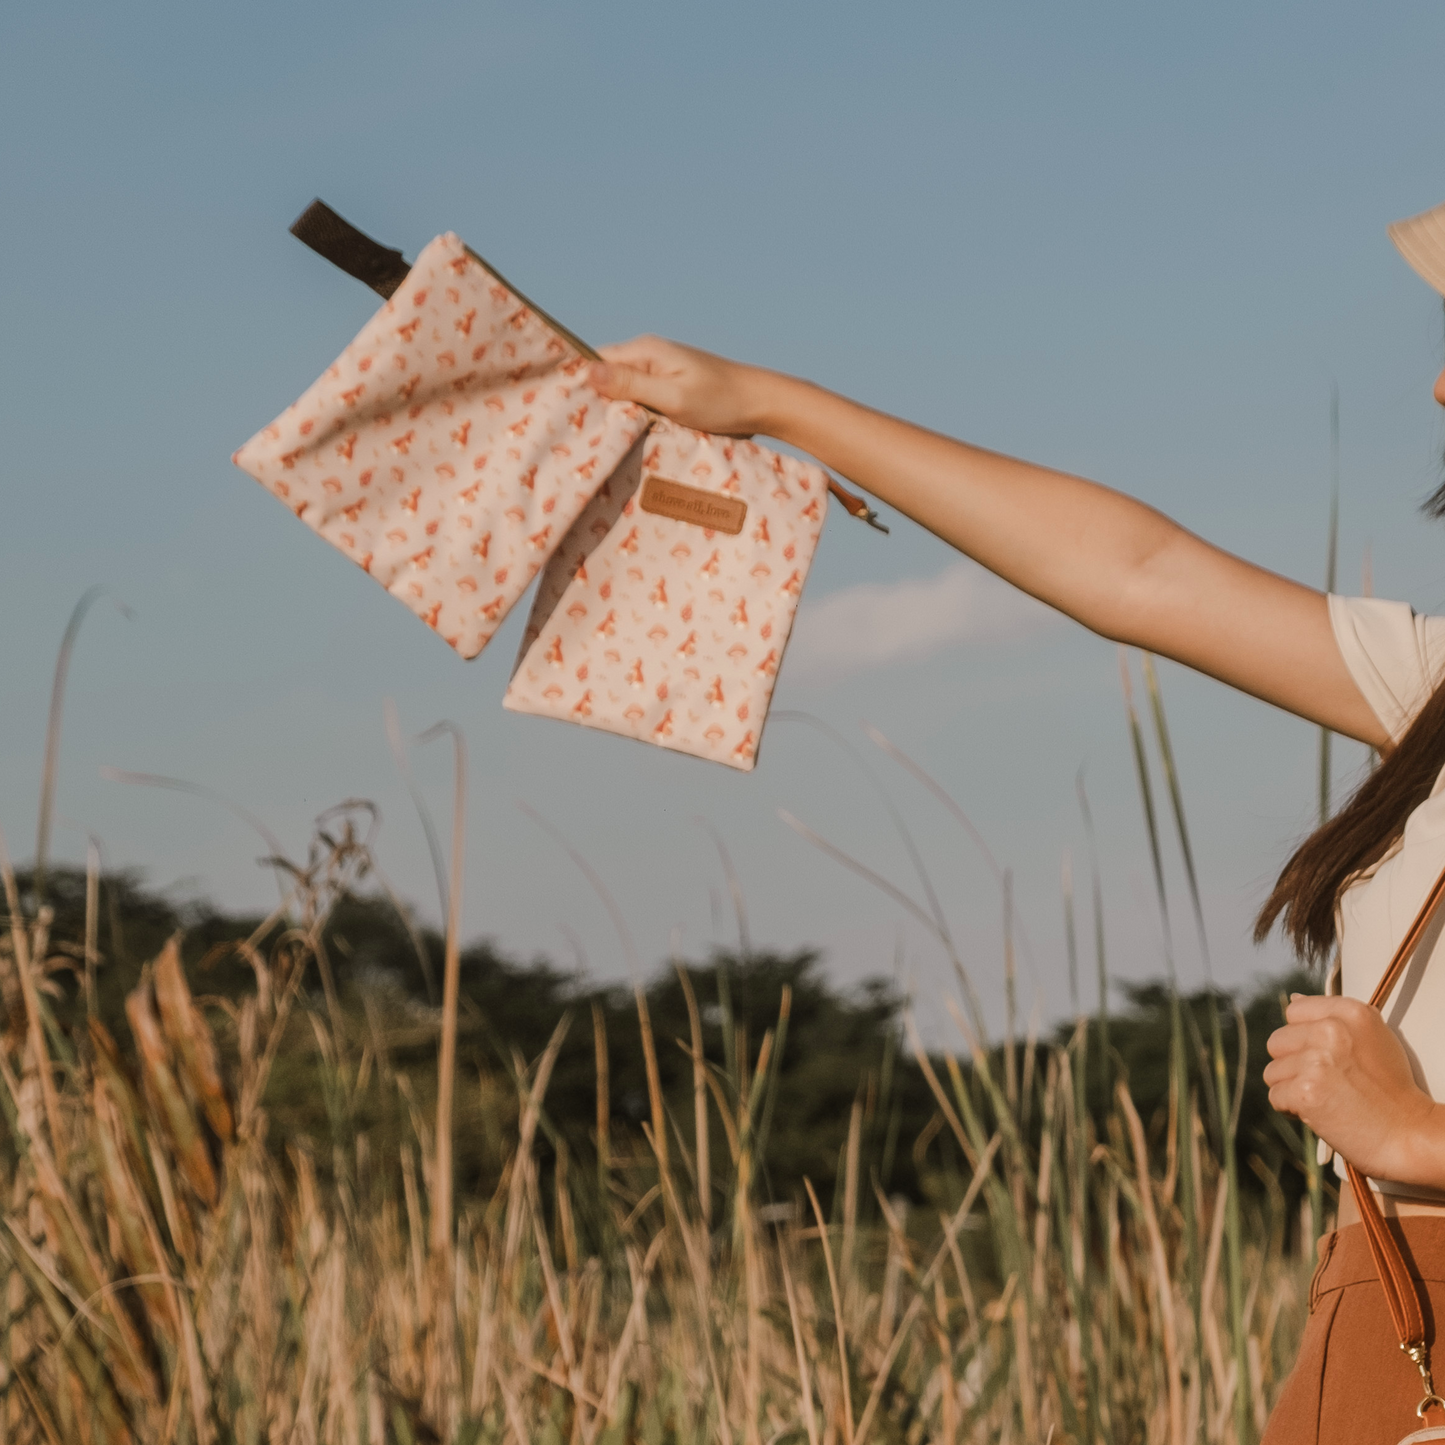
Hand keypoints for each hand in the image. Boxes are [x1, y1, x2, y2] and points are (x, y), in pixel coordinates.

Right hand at [587, 336, 778, 437]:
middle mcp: (648, 357)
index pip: (593, 363)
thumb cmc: (721, 401)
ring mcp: (659, 373)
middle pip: (604, 377)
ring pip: (621, 391)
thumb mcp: (673, 397)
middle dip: (589, 402)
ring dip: (611, 412)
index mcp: (645, 352)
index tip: (556, 411)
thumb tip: (586, 374)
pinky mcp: (670, 390)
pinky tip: (622, 435)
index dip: (574, 385)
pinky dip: (630, 416)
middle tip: (570, 433)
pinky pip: (639, 401)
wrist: (763, 404)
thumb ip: (631, 386)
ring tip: (590, 438)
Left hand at [1264, 994, 1444, 1188]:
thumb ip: (1333, 1017)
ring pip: (1273, 1071)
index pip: (1294, 1010)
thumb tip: (1293, 998)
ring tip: (1327, 1097)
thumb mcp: (1374, 1038)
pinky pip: (1276, 1096)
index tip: (1326, 1055)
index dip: (1304, 1036)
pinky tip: (1321, 1112)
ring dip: (1293, 1088)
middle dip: (1294, 1064)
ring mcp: (1316, 1061)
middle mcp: (1331, 1030)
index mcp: (1350, 1013)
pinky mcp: (1306, 1091)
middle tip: (1327, 1082)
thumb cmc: (1391, 1089)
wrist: (1409, 1134)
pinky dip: (1293, 1109)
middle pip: (1277, 1042)